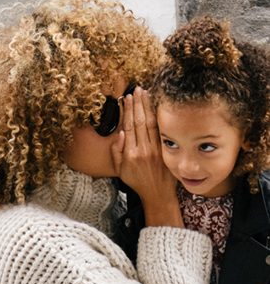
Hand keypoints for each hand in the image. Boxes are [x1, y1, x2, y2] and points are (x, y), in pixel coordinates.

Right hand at [111, 88, 182, 226]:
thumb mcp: (120, 170)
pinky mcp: (166, 150)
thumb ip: (116, 152)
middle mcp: (143, 150)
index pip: (128, 126)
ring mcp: (156, 149)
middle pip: (139, 121)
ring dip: (148, 106)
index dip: (127, 111)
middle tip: (137, 90)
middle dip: (138, 103)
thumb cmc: (136, 182)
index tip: (126, 98)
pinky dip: (159, 116)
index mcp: (130, 154)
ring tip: (146, 93)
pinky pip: (161, 130)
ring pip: (150, 123)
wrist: (157, 194)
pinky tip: (157, 106)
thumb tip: (120, 133)